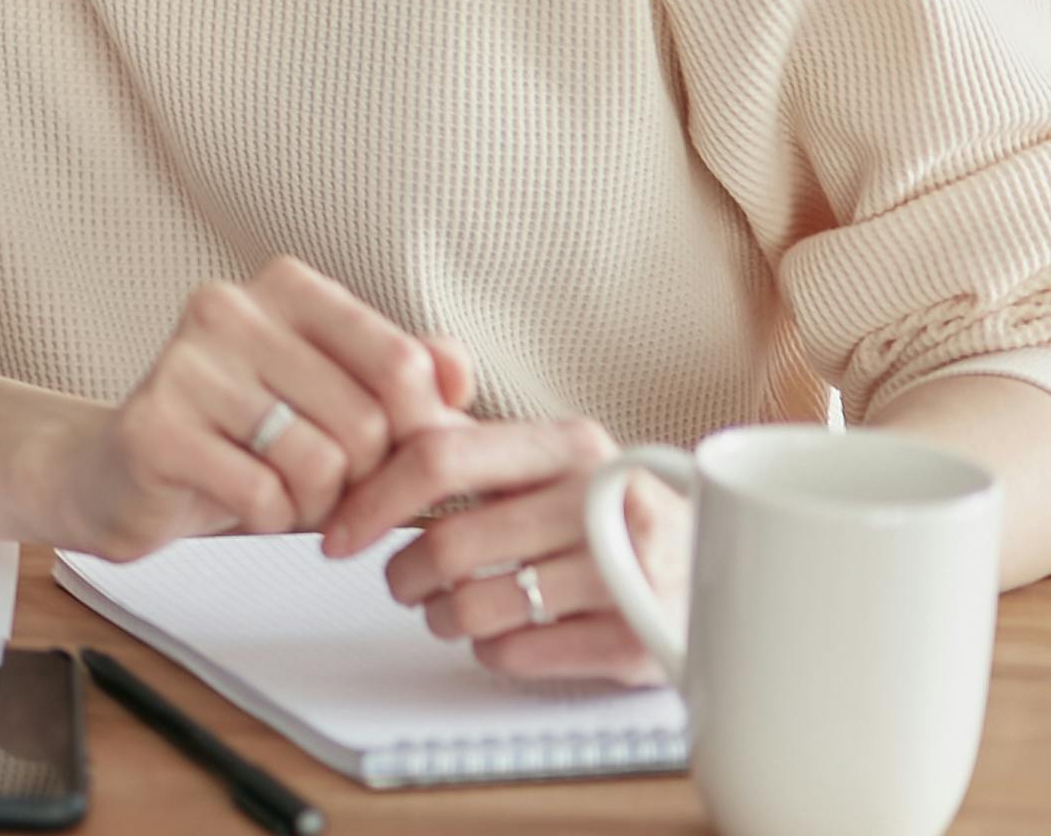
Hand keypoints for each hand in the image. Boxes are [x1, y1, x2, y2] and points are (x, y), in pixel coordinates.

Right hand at [33, 256, 472, 558]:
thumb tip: (458, 374)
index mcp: (286, 286)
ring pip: (319, 464)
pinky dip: (268, 518)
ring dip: (314, 503)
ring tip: (277, 489)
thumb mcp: (335, 397)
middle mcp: (230, 307)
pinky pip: (264, 496)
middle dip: (360, 479)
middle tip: (322, 483)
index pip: (403, 363)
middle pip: (367, 423)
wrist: (127, 472)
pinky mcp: (155, 427)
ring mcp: (185, 363)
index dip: (416, 432)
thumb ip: (406, 377)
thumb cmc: (247, 436)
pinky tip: (237, 501)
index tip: (390, 456)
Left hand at [329, 414, 683, 685]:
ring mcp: (625, 572)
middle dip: (404, 574)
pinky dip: (491, 651)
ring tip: (450, 611)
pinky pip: (516, 653)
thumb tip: (383, 398)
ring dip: (443, 617)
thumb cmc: (604, 516)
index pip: (439, 457)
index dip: (372, 500)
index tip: (335, 534)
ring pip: (476, 605)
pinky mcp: (635, 640)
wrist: (717, 573)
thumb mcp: (546, 461)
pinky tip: (503, 636)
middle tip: (402, 584)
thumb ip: (466, 436)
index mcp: (567, 444)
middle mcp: (602, 500)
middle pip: (450, 543)